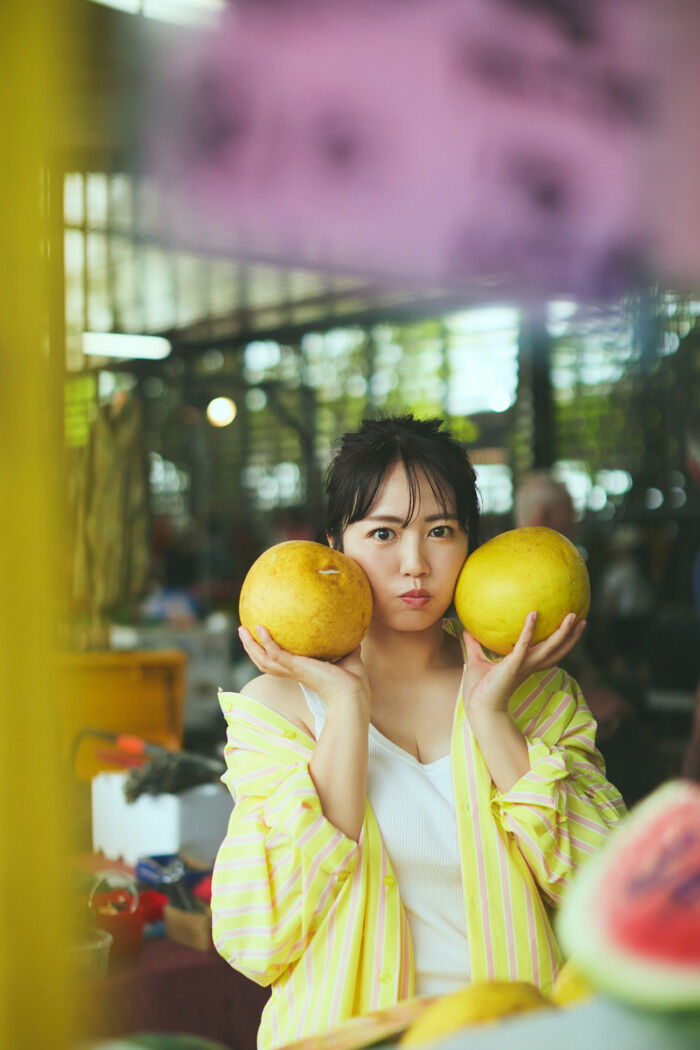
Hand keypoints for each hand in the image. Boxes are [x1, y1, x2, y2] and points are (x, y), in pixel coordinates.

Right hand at [238, 625, 369, 710]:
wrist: (352, 692)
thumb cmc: (352, 680)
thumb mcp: (348, 656)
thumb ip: (347, 642)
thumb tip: (355, 627)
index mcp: (302, 670)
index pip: (279, 661)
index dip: (268, 651)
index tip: (262, 638)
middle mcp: (293, 671)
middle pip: (263, 661)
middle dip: (251, 647)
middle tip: (242, 631)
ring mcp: (293, 670)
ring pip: (262, 660)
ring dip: (250, 645)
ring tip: (241, 630)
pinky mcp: (296, 668)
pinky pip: (275, 654)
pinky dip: (267, 642)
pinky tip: (261, 629)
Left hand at [462, 611, 585, 716]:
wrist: (477, 707)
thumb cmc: (478, 689)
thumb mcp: (476, 661)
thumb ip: (474, 645)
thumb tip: (466, 628)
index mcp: (525, 665)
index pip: (549, 653)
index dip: (562, 642)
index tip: (570, 628)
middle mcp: (529, 665)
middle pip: (558, 650)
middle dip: (571, 636)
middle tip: (582, 619)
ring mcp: (523, 665)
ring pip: (550, 648)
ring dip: (562, 632)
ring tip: (572, 616)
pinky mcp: (513, 665)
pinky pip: (523, 644)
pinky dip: (529, 630)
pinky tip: (533, 614)